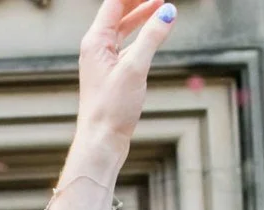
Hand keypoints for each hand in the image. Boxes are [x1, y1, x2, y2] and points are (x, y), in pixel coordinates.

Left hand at [73, 0, 176, 151]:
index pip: (115, 3)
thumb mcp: (135, 68)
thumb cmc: (112, 109)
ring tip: (160, 5)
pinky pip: (126, 46)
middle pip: (117, 12)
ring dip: (140, 16)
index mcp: (95, 41)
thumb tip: (167, 12)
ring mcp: (102, 61)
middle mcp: (96, 47)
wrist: (101, 141)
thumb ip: (152, 37)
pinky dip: (140, 36)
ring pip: (122, 29)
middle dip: (138, 1)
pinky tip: (152, 34)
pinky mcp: (111, 74)